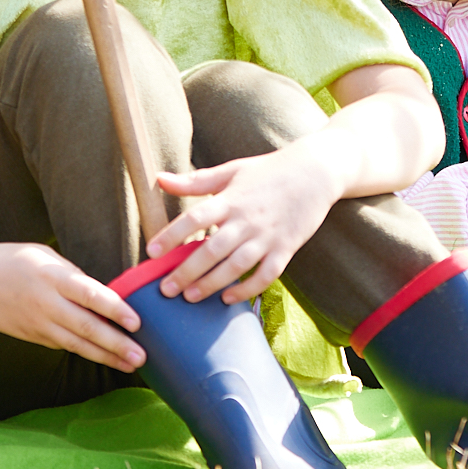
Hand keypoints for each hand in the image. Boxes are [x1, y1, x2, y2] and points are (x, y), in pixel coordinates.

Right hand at [0, 242, 143, 370]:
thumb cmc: (9, 260)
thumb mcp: (44, 256)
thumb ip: (73, 274)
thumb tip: (101, 293)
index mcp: (52, 276)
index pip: (90, 295)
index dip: (115, 310)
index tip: (137, 322)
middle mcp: (46, 303)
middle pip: (86, 327)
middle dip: (116, 344)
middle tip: (142, 356)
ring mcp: (36, 323)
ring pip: (76, 344)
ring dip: (104, 356)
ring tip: (130, 364)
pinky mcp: (30, 336)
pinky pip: (61, 344)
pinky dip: (84, 351)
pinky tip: (104, 357)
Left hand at [146, 147, 340, 303]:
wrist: (315, 172)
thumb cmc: (269, 171)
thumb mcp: (232, 170)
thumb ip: (196, 181)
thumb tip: (160, 179)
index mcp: (231, 199)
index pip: (195, 218)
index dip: (172, 235)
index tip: (152, 252)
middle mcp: (247, 219)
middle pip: (212, 250)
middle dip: (186, 272)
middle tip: (165, 290)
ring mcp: (268, 236)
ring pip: (236, 266)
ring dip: (211, 284)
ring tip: (190, 297)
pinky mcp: (286, 249)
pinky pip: (265, 275)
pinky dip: (246, 289)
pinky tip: (228, 298)